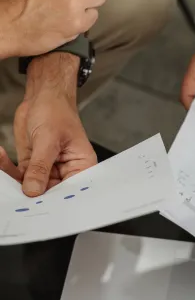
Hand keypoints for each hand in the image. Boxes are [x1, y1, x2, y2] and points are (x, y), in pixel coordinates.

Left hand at [13, 55, 96, 195]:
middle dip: (30, 193)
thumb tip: (33, 190)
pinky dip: (6, 167)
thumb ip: (40, 166)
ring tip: (4, 163)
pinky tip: (0, 155)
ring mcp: (47, 170)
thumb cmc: (57, 111)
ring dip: (13, 179)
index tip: (37, 204)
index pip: (71, 192)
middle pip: (49, 194)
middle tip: (14, 193)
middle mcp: (66, 173)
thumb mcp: (48, 139)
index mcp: (81, 167)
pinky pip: (18, 175)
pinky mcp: (32, 166)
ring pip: (30, 187)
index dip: (55, 201)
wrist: (43, 96)